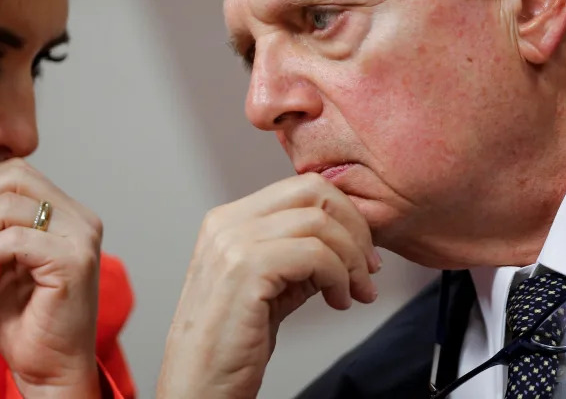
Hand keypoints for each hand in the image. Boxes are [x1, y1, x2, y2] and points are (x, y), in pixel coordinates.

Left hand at [0, 158, 103, 398]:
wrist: (50, 369)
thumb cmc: (28, 319)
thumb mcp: (9, 257)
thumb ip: (1, 223)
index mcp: (68, 212)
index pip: (18, 171)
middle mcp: (81, 219)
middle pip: (15, 176)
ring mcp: (81, 239)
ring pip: (10, 206)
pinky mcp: (73, 263)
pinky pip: (15, 239)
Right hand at [157, 173, 380, 398]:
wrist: (198, 384)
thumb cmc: (229, 344)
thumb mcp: (269, 286)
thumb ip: (297, 256)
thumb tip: (347, 241)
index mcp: (228, 220)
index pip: (301, 187)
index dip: (344, 215)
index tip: (362, 252)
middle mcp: (227, 223)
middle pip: (313, 191)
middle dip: (355, 228)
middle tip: (368, 269)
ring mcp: (233, 243)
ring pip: (319, 222)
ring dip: (352, 259)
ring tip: (354, 293)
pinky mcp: (245, 270)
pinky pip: (315, 254)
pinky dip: (339, 277)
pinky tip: (338, 302)